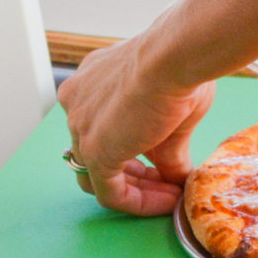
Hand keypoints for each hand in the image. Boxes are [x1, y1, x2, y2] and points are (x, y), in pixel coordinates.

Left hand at [57, 37, 217, 216]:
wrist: (174, 56)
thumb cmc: (177, 65)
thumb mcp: (170, 110)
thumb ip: (168, 148)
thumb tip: (180, 178)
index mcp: (91, 82)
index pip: (103, 127)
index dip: (136, 151)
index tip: (165, 163)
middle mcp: (77, 100)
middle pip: (98, 152)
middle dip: (138, 173)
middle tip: (169, 183)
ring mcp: (80, 126)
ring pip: (101, 175)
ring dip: (139, 190)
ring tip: (173, 195)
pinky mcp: (94, 152)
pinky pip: (110, 192)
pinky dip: (139, 202)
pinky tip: (169, 200)